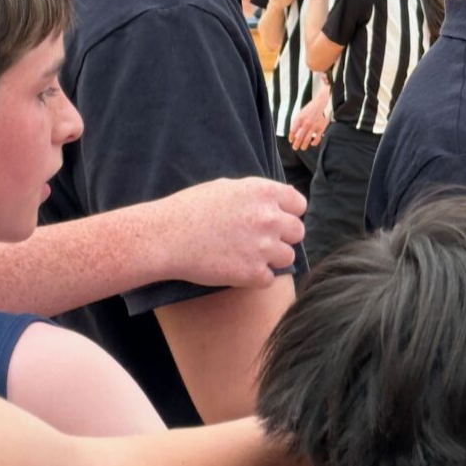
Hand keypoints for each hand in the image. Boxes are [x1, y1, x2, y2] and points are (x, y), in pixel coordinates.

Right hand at [155, 177, 305, 287]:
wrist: (167, 236)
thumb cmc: (190, 208)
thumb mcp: (226, 187)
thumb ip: (255, 195)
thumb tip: (273, 203)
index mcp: (264, 192)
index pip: (299, 204)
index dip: (288, 213)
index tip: (277, 220)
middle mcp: (270, 218)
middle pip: (297, 232)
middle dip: (282, 237)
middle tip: (261, 241)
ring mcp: (264, 247)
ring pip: (288, 257)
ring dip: (272, 258)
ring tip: (248, 256)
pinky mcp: (253, 273)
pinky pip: (270, 279)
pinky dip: (256, 277)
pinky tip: (238, 269)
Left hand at [289, 92, 329, 151]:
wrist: (318, 105)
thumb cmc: (308, 110)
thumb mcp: (299, 114)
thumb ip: (295, 123)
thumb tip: (292, 133)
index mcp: (299, 119)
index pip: (293, 131)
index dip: (291, 137)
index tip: (291, 141)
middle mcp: (306, 123)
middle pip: (299, 137)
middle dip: (296, 144)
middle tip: (295, 148)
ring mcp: (314, 126)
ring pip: (307, 139)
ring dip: (304, 145)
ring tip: (302, 148)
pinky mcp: (321, 128)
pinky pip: (317, 138)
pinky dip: (314, 142)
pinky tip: (312, 143)